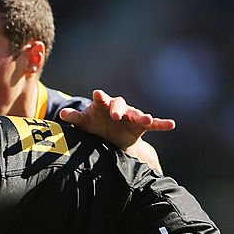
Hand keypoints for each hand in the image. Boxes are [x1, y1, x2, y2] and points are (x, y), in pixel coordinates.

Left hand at [59, 89, 175, 149]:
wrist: (109, 139)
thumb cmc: (95, 126)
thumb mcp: (84, 124)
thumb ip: (75, 119)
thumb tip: (61, 115)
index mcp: (103, 105)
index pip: (102, 99)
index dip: (100, 97)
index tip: (97, 95)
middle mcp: (118, 108)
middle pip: (119, 105)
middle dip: (118, 108)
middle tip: (115, 114)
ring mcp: (131, 116)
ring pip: (137, 114)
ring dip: (142, 115)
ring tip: (147, 118)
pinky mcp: (140, 126)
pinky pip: (153, 124)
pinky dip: (162, 124)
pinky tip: (172, 124)